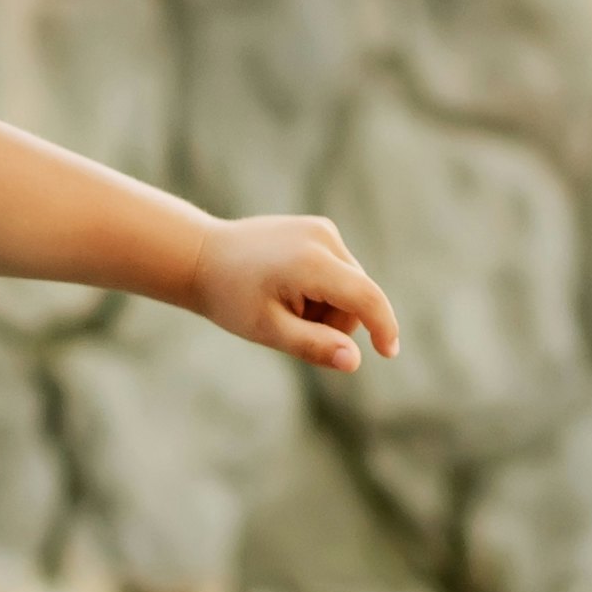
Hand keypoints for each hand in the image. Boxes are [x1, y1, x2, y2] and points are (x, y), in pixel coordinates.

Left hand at [190, 214, 401, 374]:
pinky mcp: (319, 229)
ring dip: (329, 306)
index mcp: (311, 262)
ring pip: (352, 285)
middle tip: (292, 328)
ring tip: (287, 306)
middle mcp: (323, 237)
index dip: (383, 326)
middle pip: (358, 295)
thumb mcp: (267, 329)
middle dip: (336, 321)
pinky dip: (324, 289)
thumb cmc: (230, 297)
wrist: (203, 256)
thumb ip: (313, 346)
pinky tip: (290, 289)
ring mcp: (322, 229)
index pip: (366, 296)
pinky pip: (340, 271)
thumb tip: (354, 362)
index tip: (389, 353)